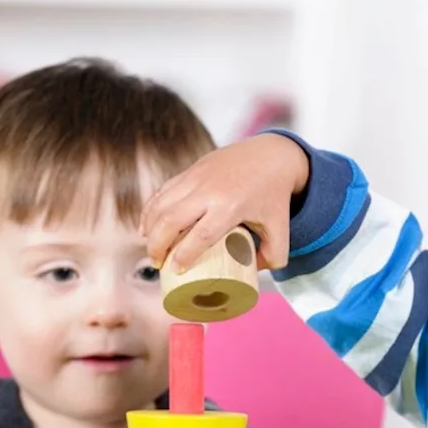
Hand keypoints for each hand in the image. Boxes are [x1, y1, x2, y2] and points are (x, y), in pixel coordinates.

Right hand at [139, 132, 309, 272]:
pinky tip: (146, 226)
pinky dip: (150, 210)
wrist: (271, 155)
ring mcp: (196, 178)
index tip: (175, 269)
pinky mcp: (190, 170)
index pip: (200, 235)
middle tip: (157, 264)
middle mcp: (209, 191)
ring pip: (161, 204)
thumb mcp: (281, 227)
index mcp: (231, 207)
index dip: (184, 254)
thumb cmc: (274, 195)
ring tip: (151, 249)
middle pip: (171, 220)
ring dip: (150, 228)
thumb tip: (253, 272)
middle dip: (157, 245)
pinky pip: (163, 192)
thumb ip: (275, 255)